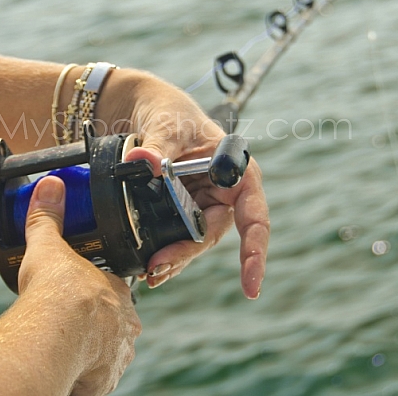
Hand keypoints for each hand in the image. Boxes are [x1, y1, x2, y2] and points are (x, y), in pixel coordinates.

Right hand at [19, 176, 141, 395]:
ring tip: (64, 349)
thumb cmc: (55, 293)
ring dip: (90, 353)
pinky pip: (94, 380)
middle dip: (95, 325)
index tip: (77, 295)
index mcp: (119, 294)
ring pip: (107, 354)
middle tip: (67, 323)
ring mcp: (116, 357)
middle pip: (114, 324)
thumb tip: (50, 186)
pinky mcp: (103, 382)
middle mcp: (125, 328)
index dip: (95, 293)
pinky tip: (64, 370)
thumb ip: (48, 219)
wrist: (50, 338)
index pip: (114, 292)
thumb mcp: (48, 248)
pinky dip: (81, 377)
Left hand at [123, 76, 269, 299]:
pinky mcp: (183, 211)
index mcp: (239, 173)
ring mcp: (204, 205)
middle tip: (158, 267)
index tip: (251, 284)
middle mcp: (226, 194)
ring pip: (195, 240)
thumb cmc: (174, 113)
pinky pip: (178, 236)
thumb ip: (158, 146)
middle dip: (188, 253)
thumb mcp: (168, 126)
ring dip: (175, 259)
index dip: (254, 251)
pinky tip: (150, 269)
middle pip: (214, 233)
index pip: (254, 217)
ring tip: (151, 274)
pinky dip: (166, 252)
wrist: (151, 114)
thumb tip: (142, 162)